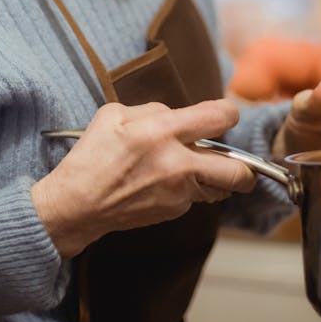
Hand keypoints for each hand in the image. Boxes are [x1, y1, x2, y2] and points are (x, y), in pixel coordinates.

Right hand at [31, 99, 255, 257]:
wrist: (76, 205)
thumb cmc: (91, 157)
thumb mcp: (114, 114)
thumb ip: (153, 110)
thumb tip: (177, 115)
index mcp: (161, 132)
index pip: (218, 118)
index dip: (229, 112)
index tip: (225, 114)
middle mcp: (176, 164)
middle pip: (237, 170)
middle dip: (244, 165)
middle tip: (234, 159)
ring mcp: (178, 193)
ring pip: (221, 188)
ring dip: (217, 178)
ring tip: (197, 169)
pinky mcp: (173, 212)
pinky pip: (195, 197)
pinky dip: (190, 189)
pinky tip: (166, 182)